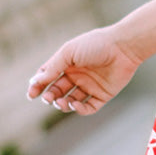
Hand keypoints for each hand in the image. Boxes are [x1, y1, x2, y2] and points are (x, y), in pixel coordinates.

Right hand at [26, 26, 142, 115]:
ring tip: (61, 102)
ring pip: (71, 101)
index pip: (48, 77)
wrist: (124, 47)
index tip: (31, 94)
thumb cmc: (96, 45)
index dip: (38, 86)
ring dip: (63, 104)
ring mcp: (90, 85)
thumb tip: (35, 82)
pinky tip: (75, 105)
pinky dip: (80, 109)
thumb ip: (52, 68)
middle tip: (48, 98)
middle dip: (50, 96)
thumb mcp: (69, 52)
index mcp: (68, 63)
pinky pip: (89, 107)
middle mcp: (78, 75)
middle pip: (58, 90)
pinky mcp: (103, 94)